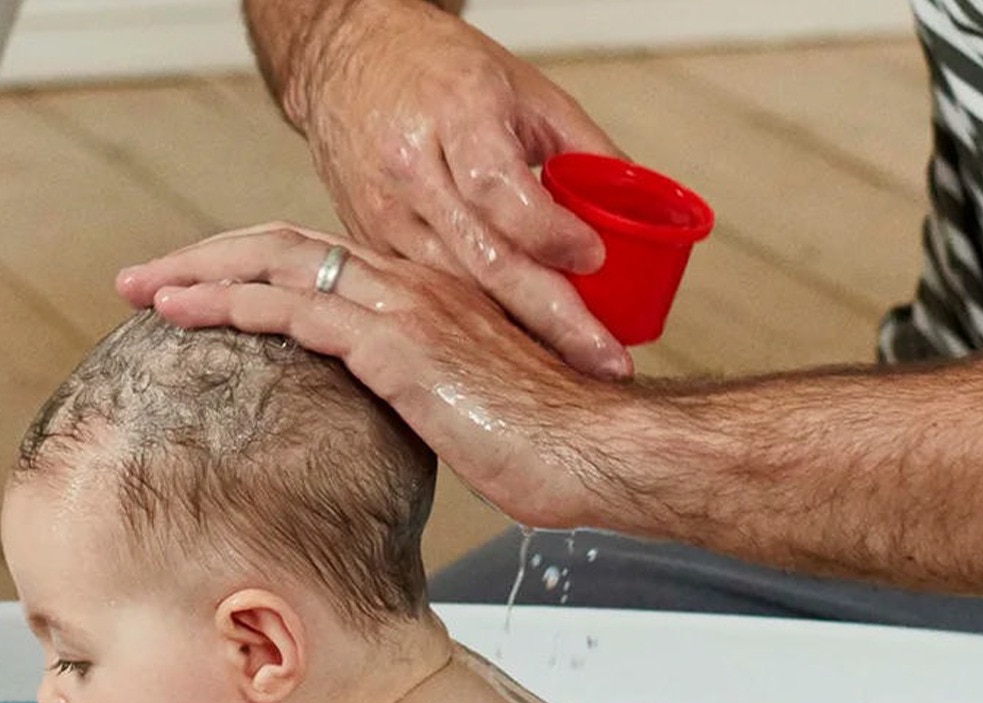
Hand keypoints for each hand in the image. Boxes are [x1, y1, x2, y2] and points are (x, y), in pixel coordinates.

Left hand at [118, 225, 628, 532]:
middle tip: (143, 279)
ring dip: (202, 276)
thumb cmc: (545, 445)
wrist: (599, 453)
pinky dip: (241, 307)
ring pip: (281, 269)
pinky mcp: (404, 351)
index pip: (316, 266)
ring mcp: (407, 313)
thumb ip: (414, 401)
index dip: (246, 269)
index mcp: (423, 301)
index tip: (194, 290)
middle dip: (204, 258)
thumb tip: (373, 428)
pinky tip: (192, 315)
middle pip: (284, 250)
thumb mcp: (464, 416)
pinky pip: (305, 315)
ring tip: (144, 291)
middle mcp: (411, 290)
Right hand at [283, 0, 630, 377]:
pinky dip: (475, 323)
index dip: (550, 234)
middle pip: (484, 261)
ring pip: (456, 293)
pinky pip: (430, 296)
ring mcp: (384, 216)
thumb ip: (580, 146)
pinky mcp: (371, 247)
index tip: (594, 258)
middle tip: (603, 356)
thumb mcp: (521, 86)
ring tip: (570, 361)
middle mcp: (412, 170)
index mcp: (455, 115)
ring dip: (517, 332)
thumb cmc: (435, 65)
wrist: (345, 60)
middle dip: (551, 316)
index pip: (500, 191)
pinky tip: (513, 348)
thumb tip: (637, 206)